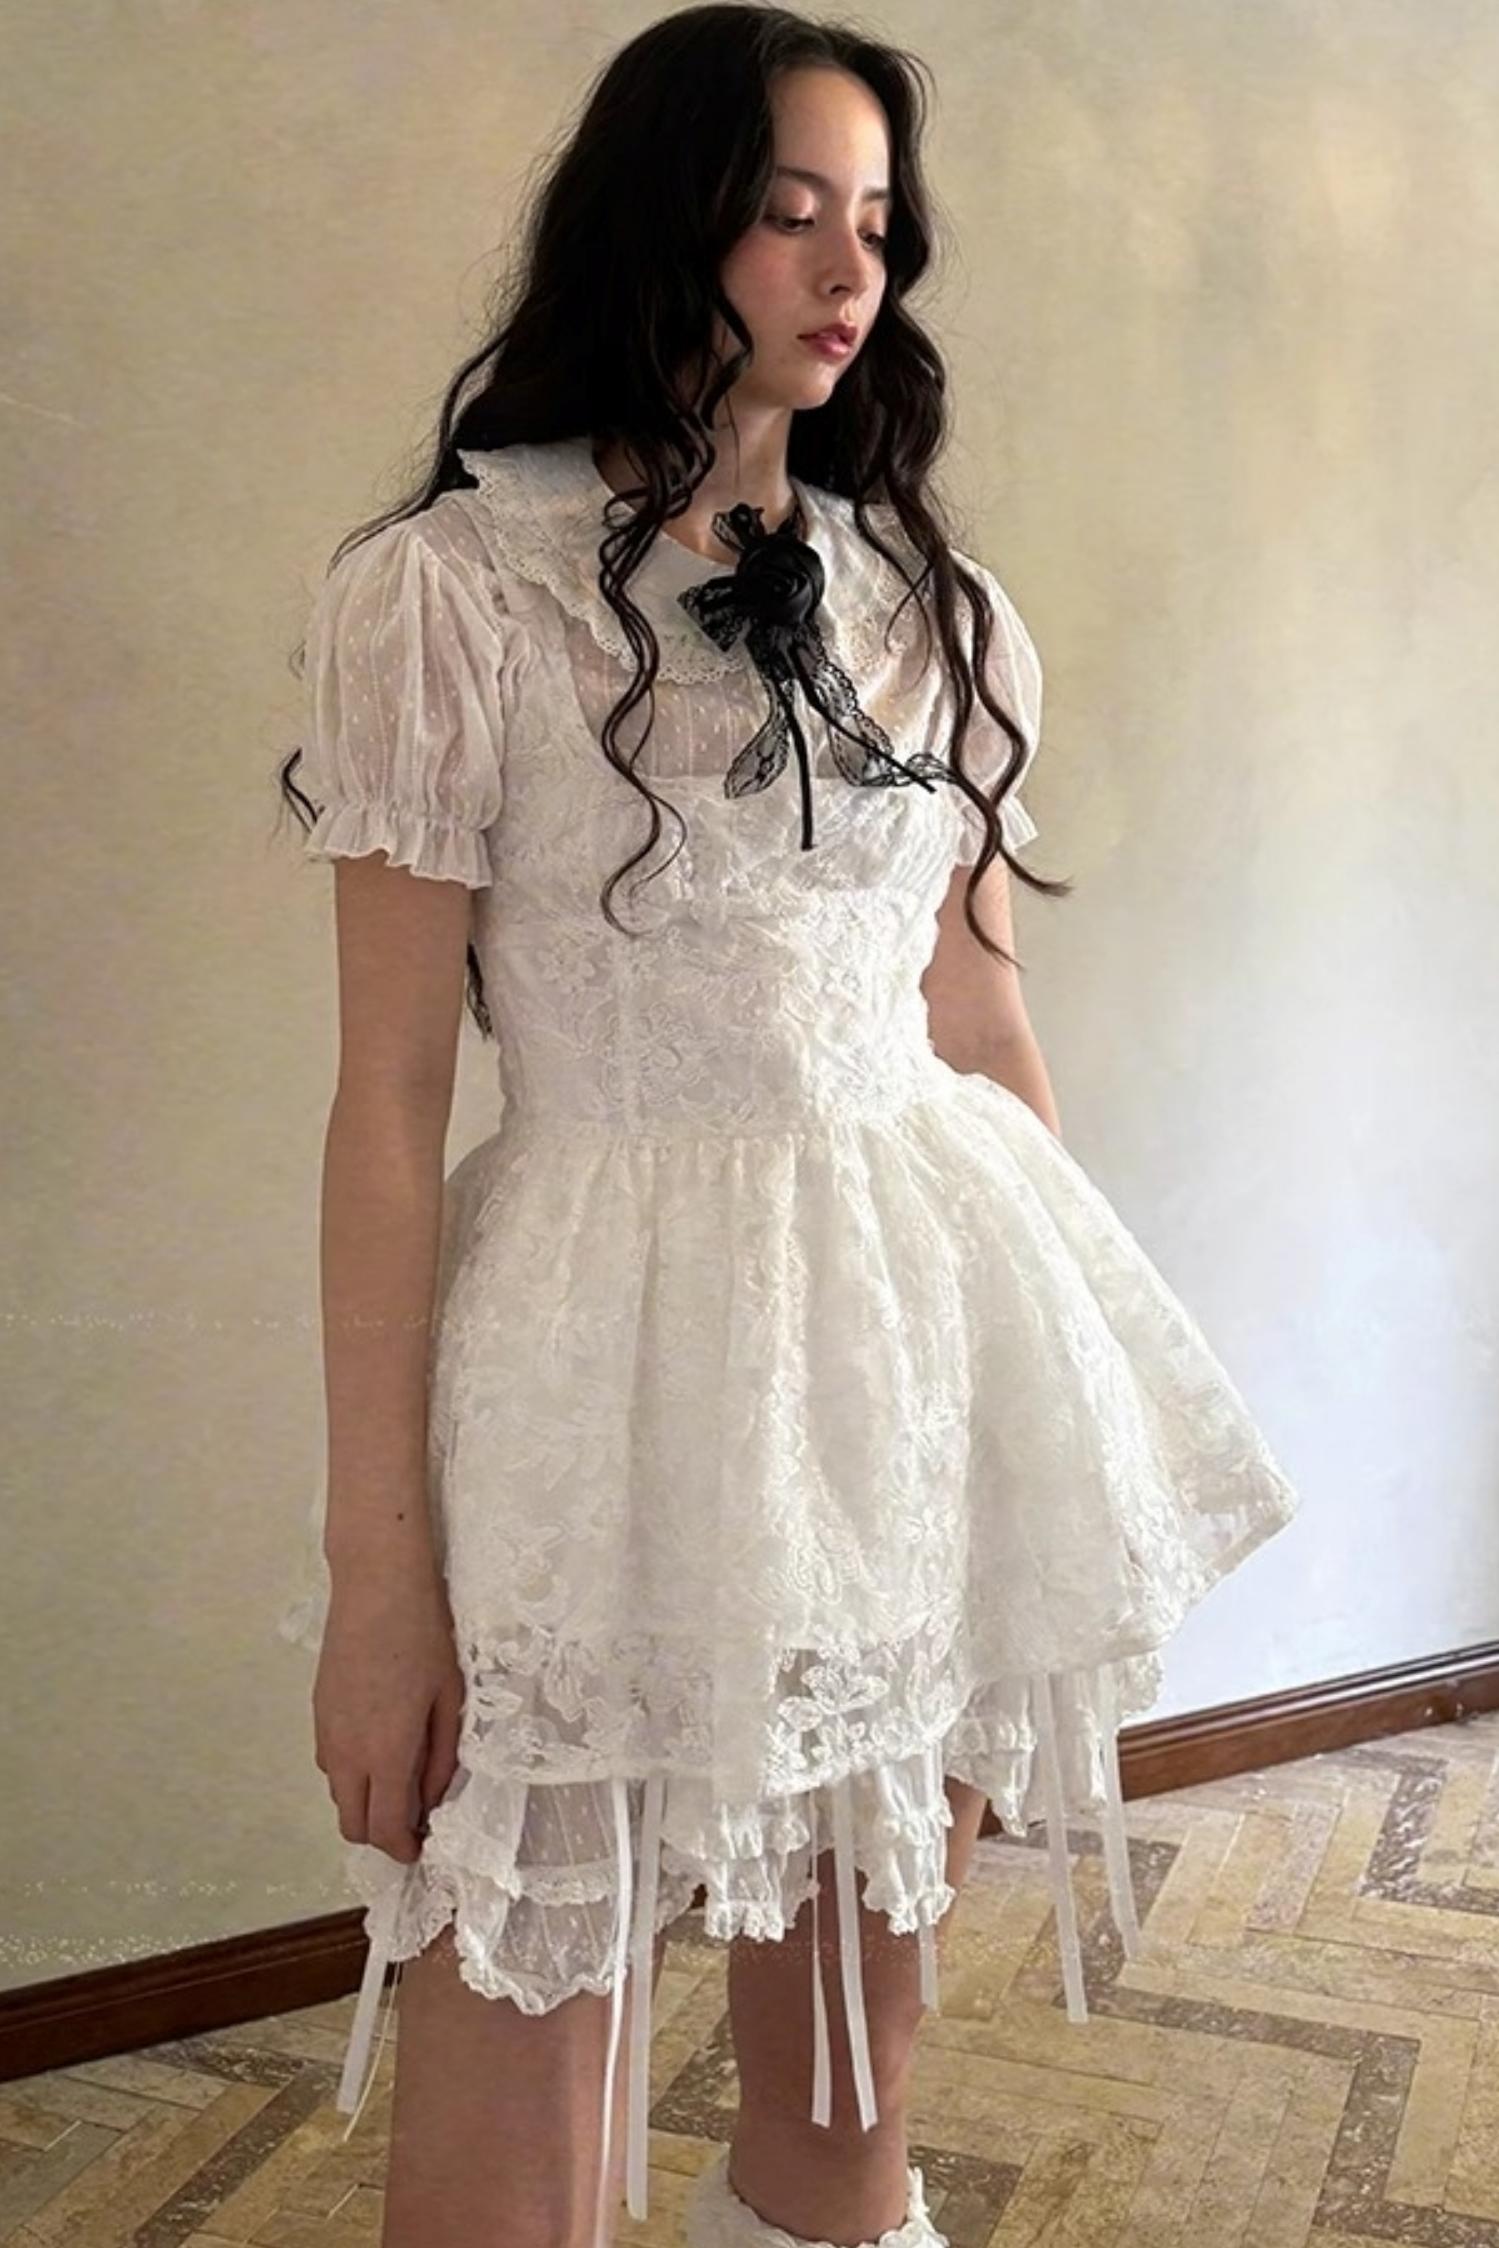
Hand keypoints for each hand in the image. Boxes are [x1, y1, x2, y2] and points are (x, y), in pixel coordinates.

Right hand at [312, 1564, 463, 1864]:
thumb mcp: (450, 1699)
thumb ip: (442, 1758)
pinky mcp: (317, 1713)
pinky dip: (352, 1772)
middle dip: (382, 1834)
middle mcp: (348, 1752)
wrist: (377, 1585)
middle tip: (415, 1816)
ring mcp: (326, 1732)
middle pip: (352, 1824)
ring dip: (365, 1801)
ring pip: (338, 1794)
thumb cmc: (425, 1636)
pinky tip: (379, 1743)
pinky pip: (330, 1763)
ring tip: (401, 1775)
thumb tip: (431, 1801)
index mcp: (387, 1753)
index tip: (423, 1846)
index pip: (386, 1829)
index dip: (404, 1849)